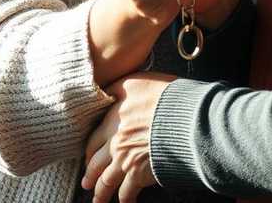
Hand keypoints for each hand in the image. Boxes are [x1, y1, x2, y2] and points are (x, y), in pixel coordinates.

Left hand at [83, 73, 174, 202]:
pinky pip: (126, 191)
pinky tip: (126, 202)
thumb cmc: (169, 96)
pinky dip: (125, 199)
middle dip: (90, 174)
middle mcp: (114, 139)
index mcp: (113, 117)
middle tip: (86, 183)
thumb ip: (121, 88)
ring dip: (100, 193)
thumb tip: (110, 92)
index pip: (94, 137)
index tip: (88, 157)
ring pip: (106, 180)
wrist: (185, 117)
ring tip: (98, 200)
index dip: (90, 150)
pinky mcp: (137, 173)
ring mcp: (124, 158)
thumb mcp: (139, 80)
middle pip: (95, 162)